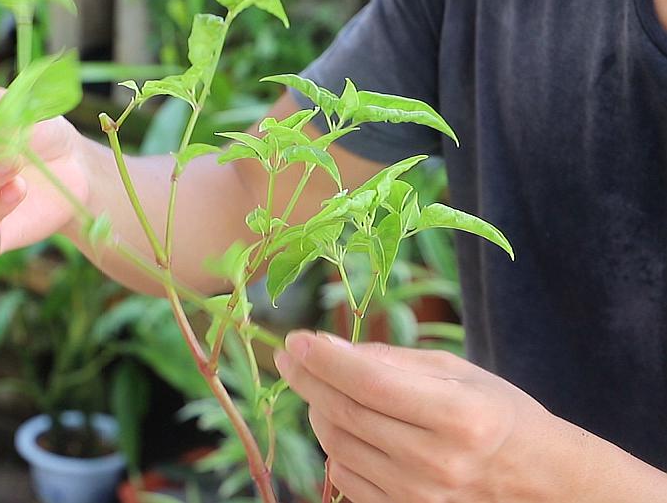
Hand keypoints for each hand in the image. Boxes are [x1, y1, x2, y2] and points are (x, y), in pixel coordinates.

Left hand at [274, 331, 579, 502]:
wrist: (538, 483)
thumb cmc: (496, 415)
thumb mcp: (457, 373)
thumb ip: (391, 359)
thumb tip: (327, 347)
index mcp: (458, 418)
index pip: (368, 383)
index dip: (324, 360)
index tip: (295, 340)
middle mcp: (436, 463)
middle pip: (344, 414)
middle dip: (307, 379)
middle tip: (291, 357)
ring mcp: (419, 498)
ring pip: (335, 445)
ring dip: (318, 410)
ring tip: (325, 388)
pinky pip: (344, 476)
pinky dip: (335, 446)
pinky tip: (348, 426)